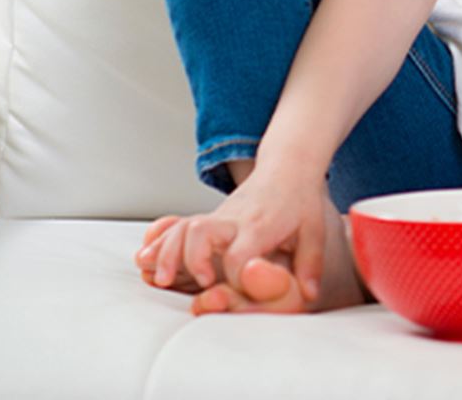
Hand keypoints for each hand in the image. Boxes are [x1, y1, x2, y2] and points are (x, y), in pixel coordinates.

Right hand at [135, 162, 331, 300]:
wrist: (287, 167)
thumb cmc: (301, 200)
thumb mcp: (315, 230)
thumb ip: (311, 264)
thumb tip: (309, 294)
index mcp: (260, 225)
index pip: (239, 253)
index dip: (236, 277)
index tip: (240, 291)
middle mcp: (234, 219)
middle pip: (200, 233)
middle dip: (192, 261)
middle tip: (201, 283)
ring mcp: (218, 216)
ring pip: (182, 228)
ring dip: (167, 253)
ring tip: (161, 279)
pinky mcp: (208, 218)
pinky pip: (176, 226)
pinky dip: (159, 241)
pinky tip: (147, 258)